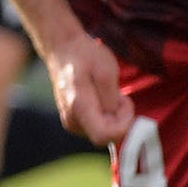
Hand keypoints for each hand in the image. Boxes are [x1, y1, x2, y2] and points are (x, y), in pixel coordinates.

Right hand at [43, 30, 134, 147]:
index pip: (104, 136)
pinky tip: (101, 98)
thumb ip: (112, 99)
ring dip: (113, 116)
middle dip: (120, 118)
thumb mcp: (106, 71)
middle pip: (105, 136)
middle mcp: (72, 120)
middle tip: (118, 94)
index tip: (125, 102)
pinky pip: (96, 127)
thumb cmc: (86, 56)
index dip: (123, 125)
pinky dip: (105, 116)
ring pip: (102, 132)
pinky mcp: (72, 120)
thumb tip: (116, 118)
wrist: (62, 49)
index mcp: (79, 107)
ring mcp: (70, 121)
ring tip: (108, 93)